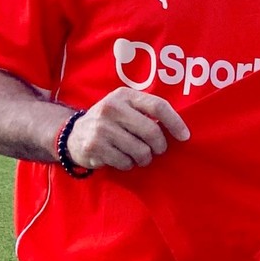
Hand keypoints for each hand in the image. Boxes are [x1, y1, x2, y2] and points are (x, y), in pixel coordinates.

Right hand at [66, 88, 189, 170]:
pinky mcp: (94, 146)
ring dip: (144, 158)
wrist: (74, 134)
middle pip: (152, 131)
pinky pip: (125, 162)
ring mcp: (101, 127)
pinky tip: (121, 158)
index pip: (158, 106)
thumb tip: (180, 131)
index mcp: (124, 95)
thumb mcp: (126, 108)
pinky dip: (128, 164)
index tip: (184, 137)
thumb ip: (148, 113)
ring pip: (140, 150)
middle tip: (157, 150)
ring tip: (138, 155)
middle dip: (159, 146)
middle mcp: (111, 108)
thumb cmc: (111, 121)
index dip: (175, 123)